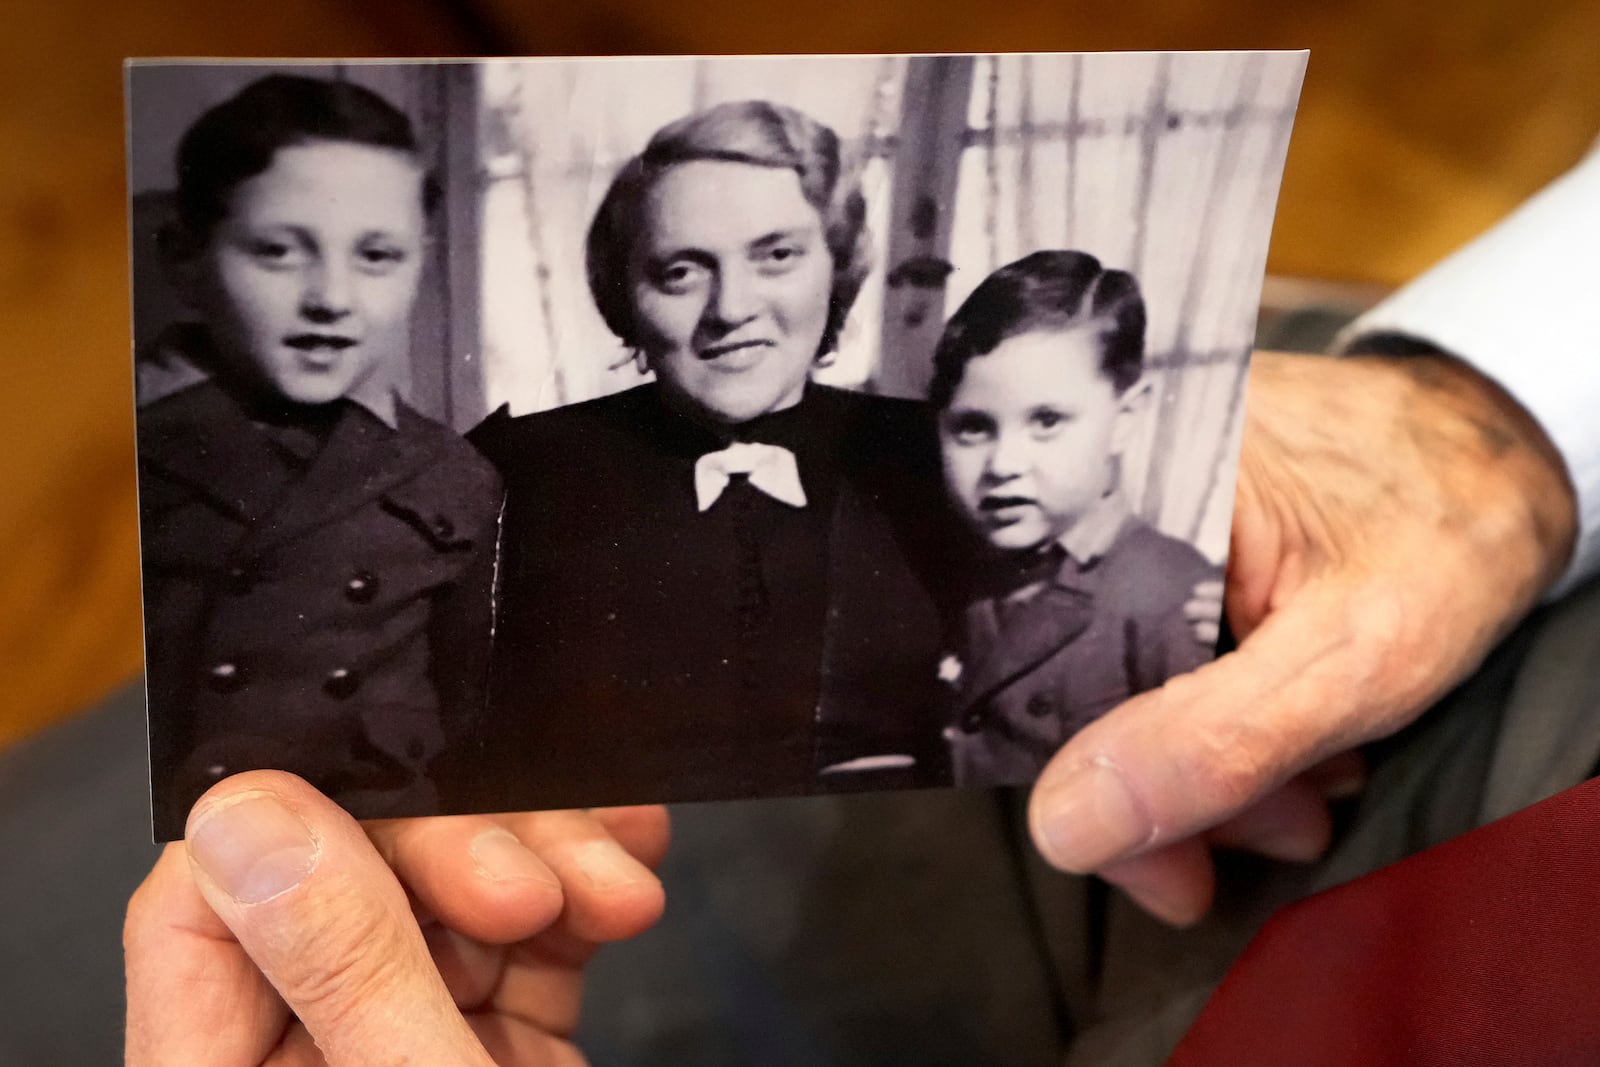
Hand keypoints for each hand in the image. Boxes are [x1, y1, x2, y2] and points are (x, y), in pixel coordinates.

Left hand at [125, 771, 667, 1064]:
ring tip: (623, 884)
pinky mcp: (488, 1052)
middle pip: (338, 884)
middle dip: (462, 854)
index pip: (201, 912)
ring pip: (439, 897)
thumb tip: (252, 816)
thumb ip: (345, 970)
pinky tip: (627, 874)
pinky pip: (518, 944)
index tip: (430, 820)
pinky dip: (579, 899)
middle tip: (545, 883)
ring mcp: (396, 1055)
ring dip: (545, 863)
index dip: (307, 831)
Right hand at [1027, 350, 1576, 924]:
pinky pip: (1154, 636)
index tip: (1157, 856)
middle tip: (1264, 826)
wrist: (1505, 453)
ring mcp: (1139, 510)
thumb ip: (1211, 744)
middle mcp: (1111, 487)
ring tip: (1302, 782)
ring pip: (1118, 666)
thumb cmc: (1452, 527)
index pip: (1048, 665)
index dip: (1095, 776)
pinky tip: (1285, 729)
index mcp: (1126, 493)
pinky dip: (1210, 702)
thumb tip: (1068, 823)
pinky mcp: (1169, 532)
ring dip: (1200, 755)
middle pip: (1081, 671)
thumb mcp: (1347, 661)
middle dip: (1168, 780)